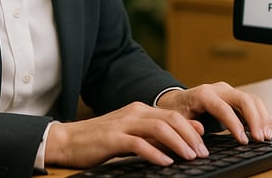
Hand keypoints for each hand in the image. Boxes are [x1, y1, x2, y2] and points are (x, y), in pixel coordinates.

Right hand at [44, 101, 208, 167]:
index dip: (192, 129)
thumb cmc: (100, 140)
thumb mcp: (131, 134)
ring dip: (178, 143)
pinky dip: (155, 153)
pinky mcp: (113, 138)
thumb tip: (183, 137)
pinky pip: (139, 144)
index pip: (173, 114)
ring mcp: (123, 124)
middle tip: (203, 153)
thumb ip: (154, 134)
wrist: (67, 140)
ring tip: (190, 157)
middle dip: (190, 135)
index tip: (204, 144)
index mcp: (139, 109)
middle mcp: (134, 112)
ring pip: (159, 128)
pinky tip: (166, 163)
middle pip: (171, 118)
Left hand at [155, 82, 271, 144]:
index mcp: (204, 94)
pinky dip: (263, 114)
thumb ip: (187, 125)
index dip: (235, 124)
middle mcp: (219, 89)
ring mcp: (228, 92)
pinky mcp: (234, 98)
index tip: (243, 140)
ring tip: (267, 136)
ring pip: (252, 100)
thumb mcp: (176, 119)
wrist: (176, 100)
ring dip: (262, 118)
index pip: (224, 108)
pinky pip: (253, 103)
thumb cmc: (176, 111)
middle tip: (260, 139)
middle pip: (244, 99)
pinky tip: (271, 125)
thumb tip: (200, 131)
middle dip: (255, 120)